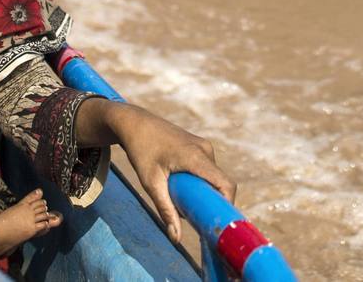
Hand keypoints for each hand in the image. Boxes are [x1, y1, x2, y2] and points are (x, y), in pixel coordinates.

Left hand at [78, 100, 235, 242]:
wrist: (135, 123)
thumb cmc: (141, 150)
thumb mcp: (151, 183)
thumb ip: (166, 210)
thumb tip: (176, 239)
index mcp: (197, 157)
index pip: (226, 185)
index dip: (227, 205)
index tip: (216, 222)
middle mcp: (206, 150)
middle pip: (220, 184)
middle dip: (212, 202)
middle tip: (195, 217)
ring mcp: (204, 146)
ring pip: (214, 177)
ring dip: (204, 192)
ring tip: (182, 200)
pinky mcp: (200, 146)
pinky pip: (208, 169)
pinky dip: (200, 182)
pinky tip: (182, 188)